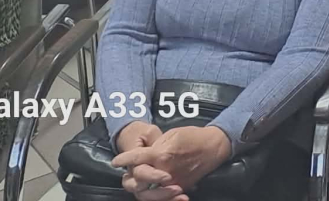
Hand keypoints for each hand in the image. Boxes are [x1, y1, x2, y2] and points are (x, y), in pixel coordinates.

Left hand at [113, 125, 231, 197]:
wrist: (213, 147)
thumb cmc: (193, 136)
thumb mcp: (172, 134)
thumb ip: (156, 146)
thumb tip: (145, 154)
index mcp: (161, 155)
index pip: (136, 159)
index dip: (123, 159)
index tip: (115, 161)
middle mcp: (164, 171)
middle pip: (138, 182)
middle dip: (129, 178)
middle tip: (126, 174)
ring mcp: (172, 182)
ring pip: (148, 194)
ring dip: (139, 189)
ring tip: (136, 183)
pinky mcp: (180, 188)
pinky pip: (163, 196)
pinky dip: (156, 195)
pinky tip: (151, 191)